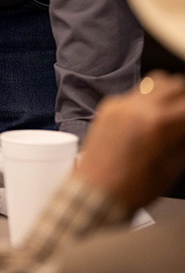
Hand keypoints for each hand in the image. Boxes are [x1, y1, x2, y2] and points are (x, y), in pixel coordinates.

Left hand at [74, 71, 184, 210]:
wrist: (96, 191)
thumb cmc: (134, 187)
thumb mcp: (173, 166)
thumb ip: (183, 139)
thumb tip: (184, 127)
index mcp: (160, 123)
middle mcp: (140, 107)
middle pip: (176, 84)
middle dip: (184, 99)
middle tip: (184, 115)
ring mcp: (121, 104)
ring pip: (156, 81)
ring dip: (170, 91)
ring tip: (175, 110)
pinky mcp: (108, 107)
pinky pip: (135, 92)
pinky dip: (149, 99)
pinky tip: (152, 115)